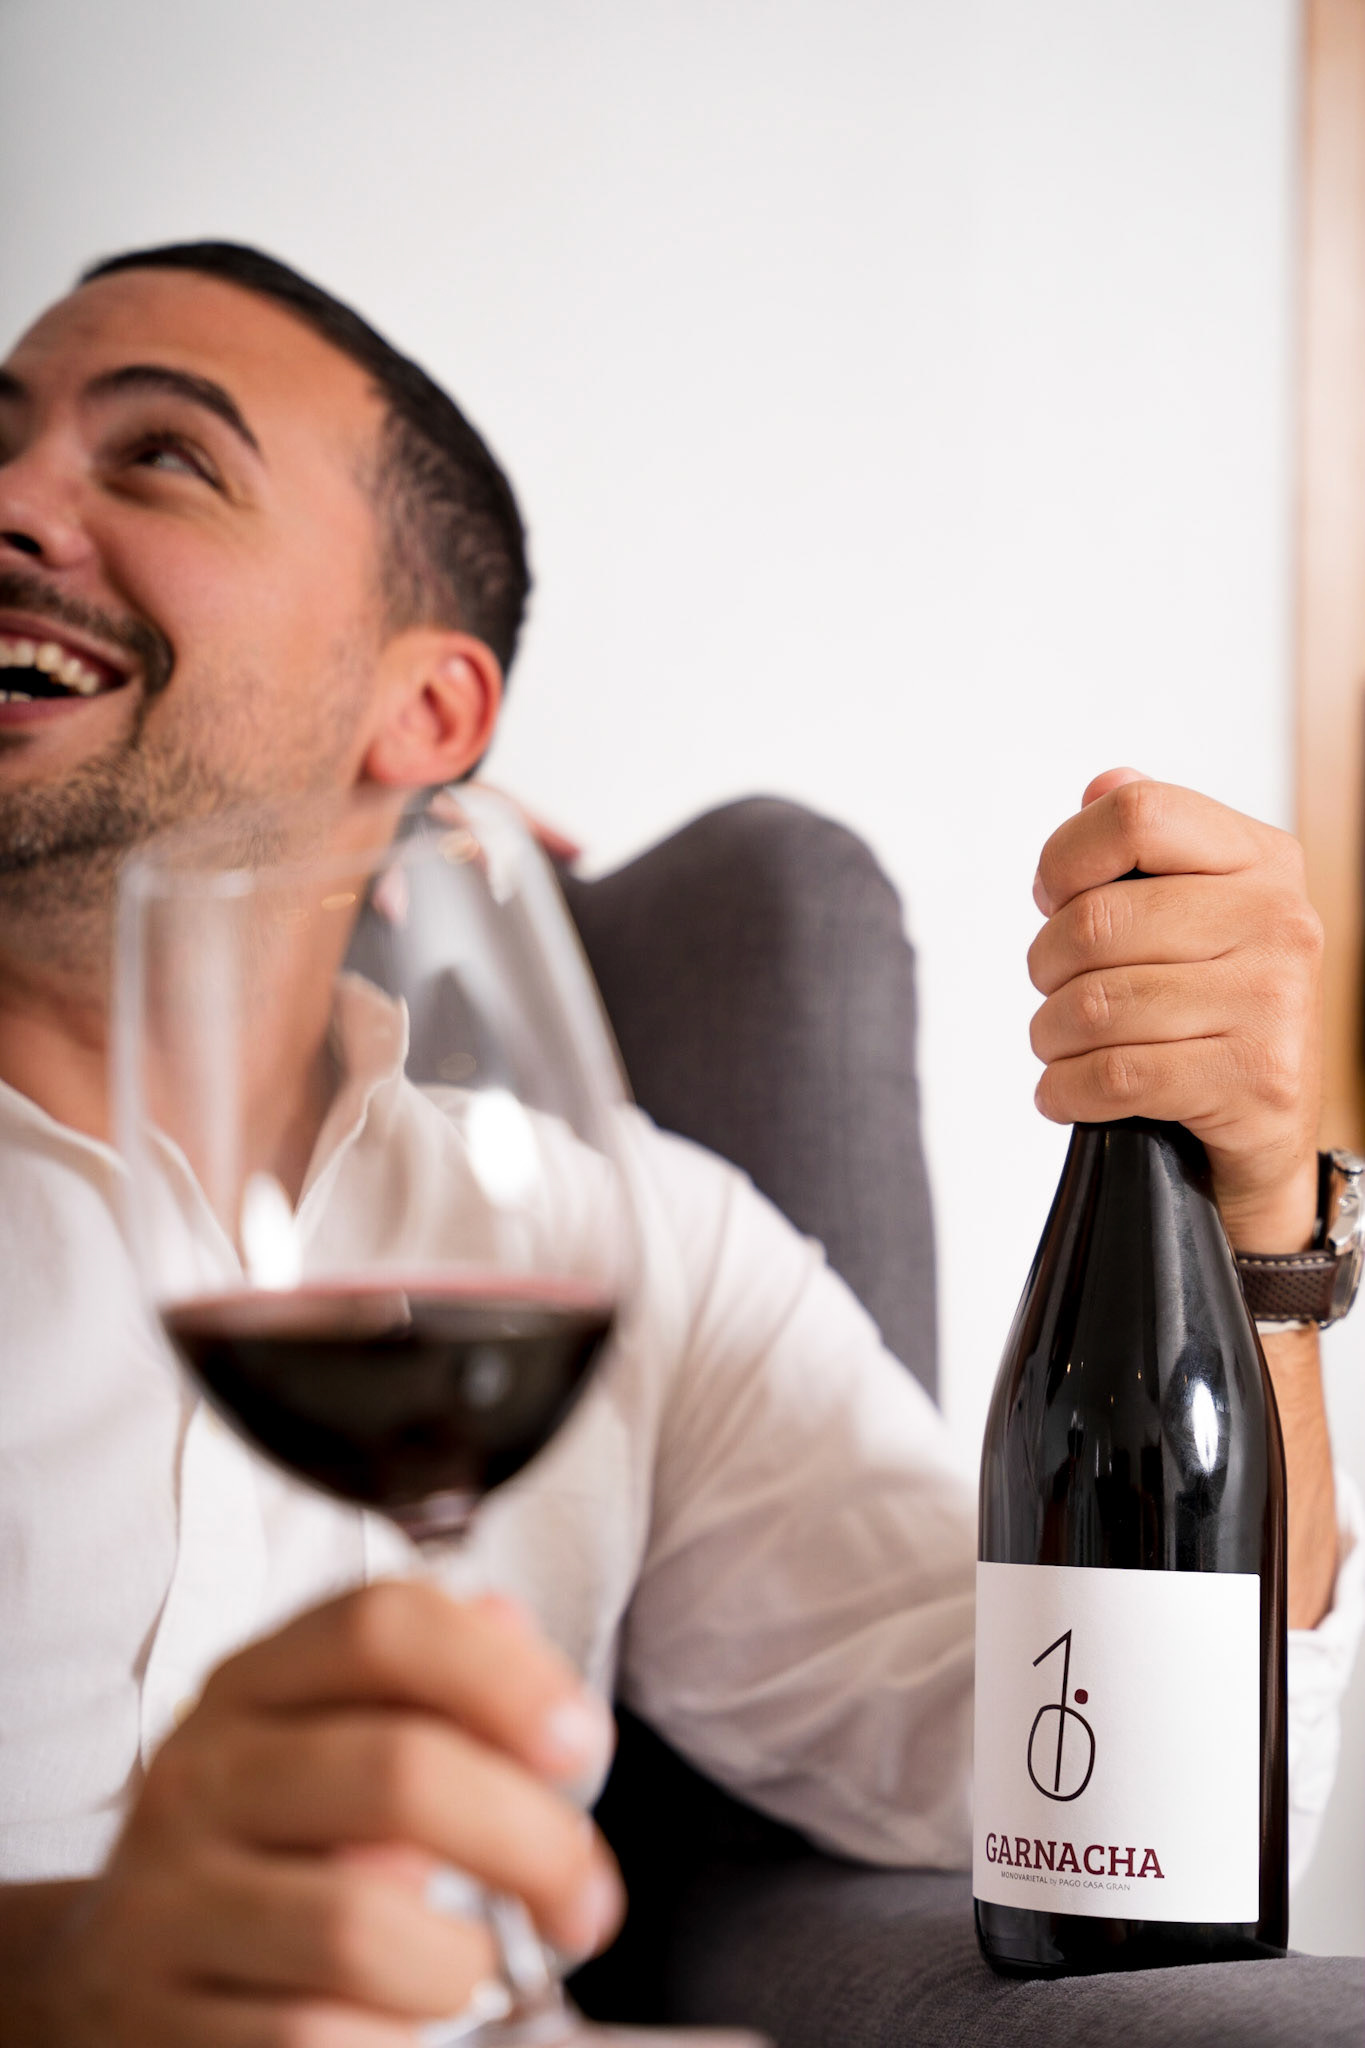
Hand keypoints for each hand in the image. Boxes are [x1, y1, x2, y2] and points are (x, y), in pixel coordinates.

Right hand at [30, 1582, 622, 2045]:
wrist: (102, 1978)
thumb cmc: (262, 1850)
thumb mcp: (323, 1743)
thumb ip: (425, 1684)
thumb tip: (510, 1625)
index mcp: (254, 1685)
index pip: (384, 1625)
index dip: (504, 1674)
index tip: (582, 1743)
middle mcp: (200, 1775)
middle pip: (401, 1773)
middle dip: (534, 1843)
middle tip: (586, 1899)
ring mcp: (167, 1902)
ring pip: (364, 1924)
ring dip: (457, 1962)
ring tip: (462, 1966)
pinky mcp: (159, 2021)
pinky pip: (316, 2037)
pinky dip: (391, 2040)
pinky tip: (391, 2024)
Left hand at [1028, 768, 1323, 1250]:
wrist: (1267, 1131)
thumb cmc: (1213, 1011)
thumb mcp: (1197, 914)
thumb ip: (1150, 846)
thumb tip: (1102, 788)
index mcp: (1262, 860)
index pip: (1137, 814)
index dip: (1065, 857)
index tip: (1052, 898)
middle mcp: (1281, 921)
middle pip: (1095, 920)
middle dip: (1045, 966)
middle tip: (1053, 991)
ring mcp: (1274, 1001)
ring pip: (1094, 1004)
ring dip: (1051, 1036)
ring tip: (1062, 1045)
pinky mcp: (1256, 1080)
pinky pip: (1113, 1074)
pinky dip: (1066, 1090)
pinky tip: (1069, 1093)